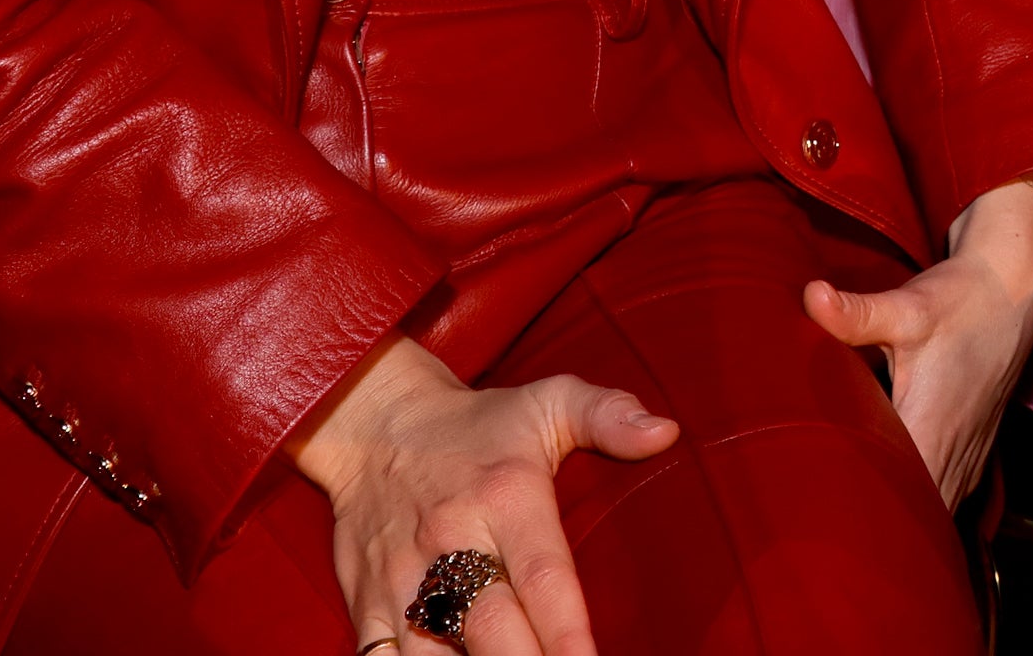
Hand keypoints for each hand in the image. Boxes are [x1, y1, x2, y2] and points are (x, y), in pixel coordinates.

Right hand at [292, 338, 677, 655]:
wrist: (372, 424)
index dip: (566, 632)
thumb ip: (609, 414)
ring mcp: (401, 579)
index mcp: (507, 497)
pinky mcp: (366, 605)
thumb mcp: (550, 400)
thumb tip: (666, 432)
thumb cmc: (479, 425)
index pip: (543, 576)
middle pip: (489, 627)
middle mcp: (451, 540)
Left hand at [802, 177, 1032, 508]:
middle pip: (919, 519)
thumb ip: (857, 313)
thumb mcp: (907, 306)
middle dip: (879, 531)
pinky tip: (898, 501)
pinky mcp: (976, 447)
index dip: (864, 519)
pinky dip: (927, 504)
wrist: (1011, 290)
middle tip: (830, 533)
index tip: (828, 526)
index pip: (900, 500)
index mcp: (933, 427)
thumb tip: (812, 296)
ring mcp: (970, 453)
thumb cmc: (958, 301)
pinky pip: (951, 493)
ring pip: (938, 511)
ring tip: (857, 528)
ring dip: (905, 522)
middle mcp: (956, 450)